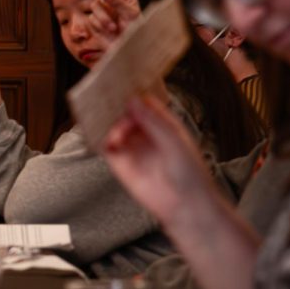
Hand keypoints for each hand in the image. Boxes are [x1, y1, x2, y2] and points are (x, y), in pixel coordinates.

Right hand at [88, 0, 140, 38]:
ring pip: (94, 5)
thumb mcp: (130, 14)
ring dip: (102, 17)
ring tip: (113, 27)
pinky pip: (91, 18)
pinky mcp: (96, 21)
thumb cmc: (134, 30)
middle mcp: (113, 1)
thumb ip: (117, 1)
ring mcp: (104, 11)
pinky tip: (108, 31)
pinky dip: (99, 24)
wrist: (128, 47)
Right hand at [102, 94, 224, 231]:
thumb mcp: (174, 141)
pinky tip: (101, 134)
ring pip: (113, 127)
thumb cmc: (190, 173)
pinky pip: (105, 147)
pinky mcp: (120, 163)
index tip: (120, 82)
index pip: (143, 102)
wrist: (185, 206)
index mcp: (162, 124)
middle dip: (114, 104)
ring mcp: (132, 148)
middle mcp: (145, 133)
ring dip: (106, 120)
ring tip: (100, 114)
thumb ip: (152, 121)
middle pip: (125, 113)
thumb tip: (132, 100)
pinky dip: (99, 138)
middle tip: (103, 94)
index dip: (132, 92)